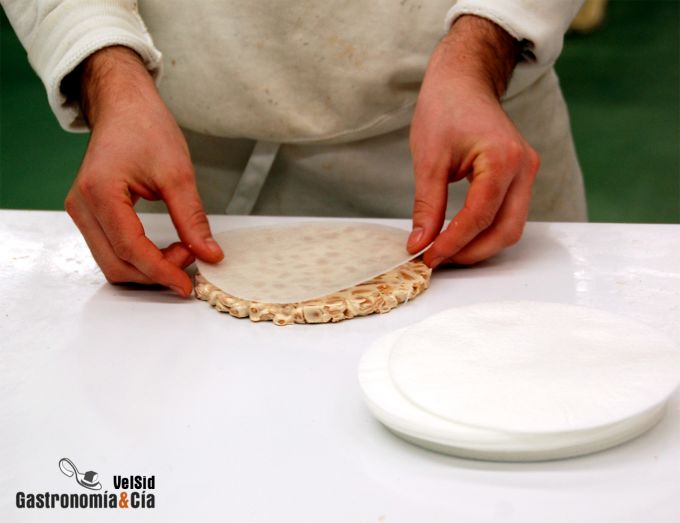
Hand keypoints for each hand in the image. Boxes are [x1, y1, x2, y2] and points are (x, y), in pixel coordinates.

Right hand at [64, 46, 222, 295]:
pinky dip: (139, 258)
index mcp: (100, 193)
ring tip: (181, 250)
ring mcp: (81, 212)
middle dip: (156, 272)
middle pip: (117, 264)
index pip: (130, 249)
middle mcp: (82, 206)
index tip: (188, 284)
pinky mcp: (90, 214)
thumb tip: (209, 254)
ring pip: (112, 263)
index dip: (162, 272)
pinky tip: (164, 248)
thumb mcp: (178, 173)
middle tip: (191, 258)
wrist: (124, 106)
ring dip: (148, 268)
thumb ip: (192, 219)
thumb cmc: (146, 128)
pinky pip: (111, 250)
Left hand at [407, 16, 539, 267]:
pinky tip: (460, 236)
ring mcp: (527, 173)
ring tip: (446, 251)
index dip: (452, 243)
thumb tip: (420, 244)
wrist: (463, 82)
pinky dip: (486, 231)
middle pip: (505, 230)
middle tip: (437, 260)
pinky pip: (509, 215)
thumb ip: (427, 206)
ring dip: (480, 246)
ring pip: (511, 227)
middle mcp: (524, 167)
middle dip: (471, 252)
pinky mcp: (521, 177)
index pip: (479, 216)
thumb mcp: (428, 159)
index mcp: (502, 158)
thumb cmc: (445, 109)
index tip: (427, 258)